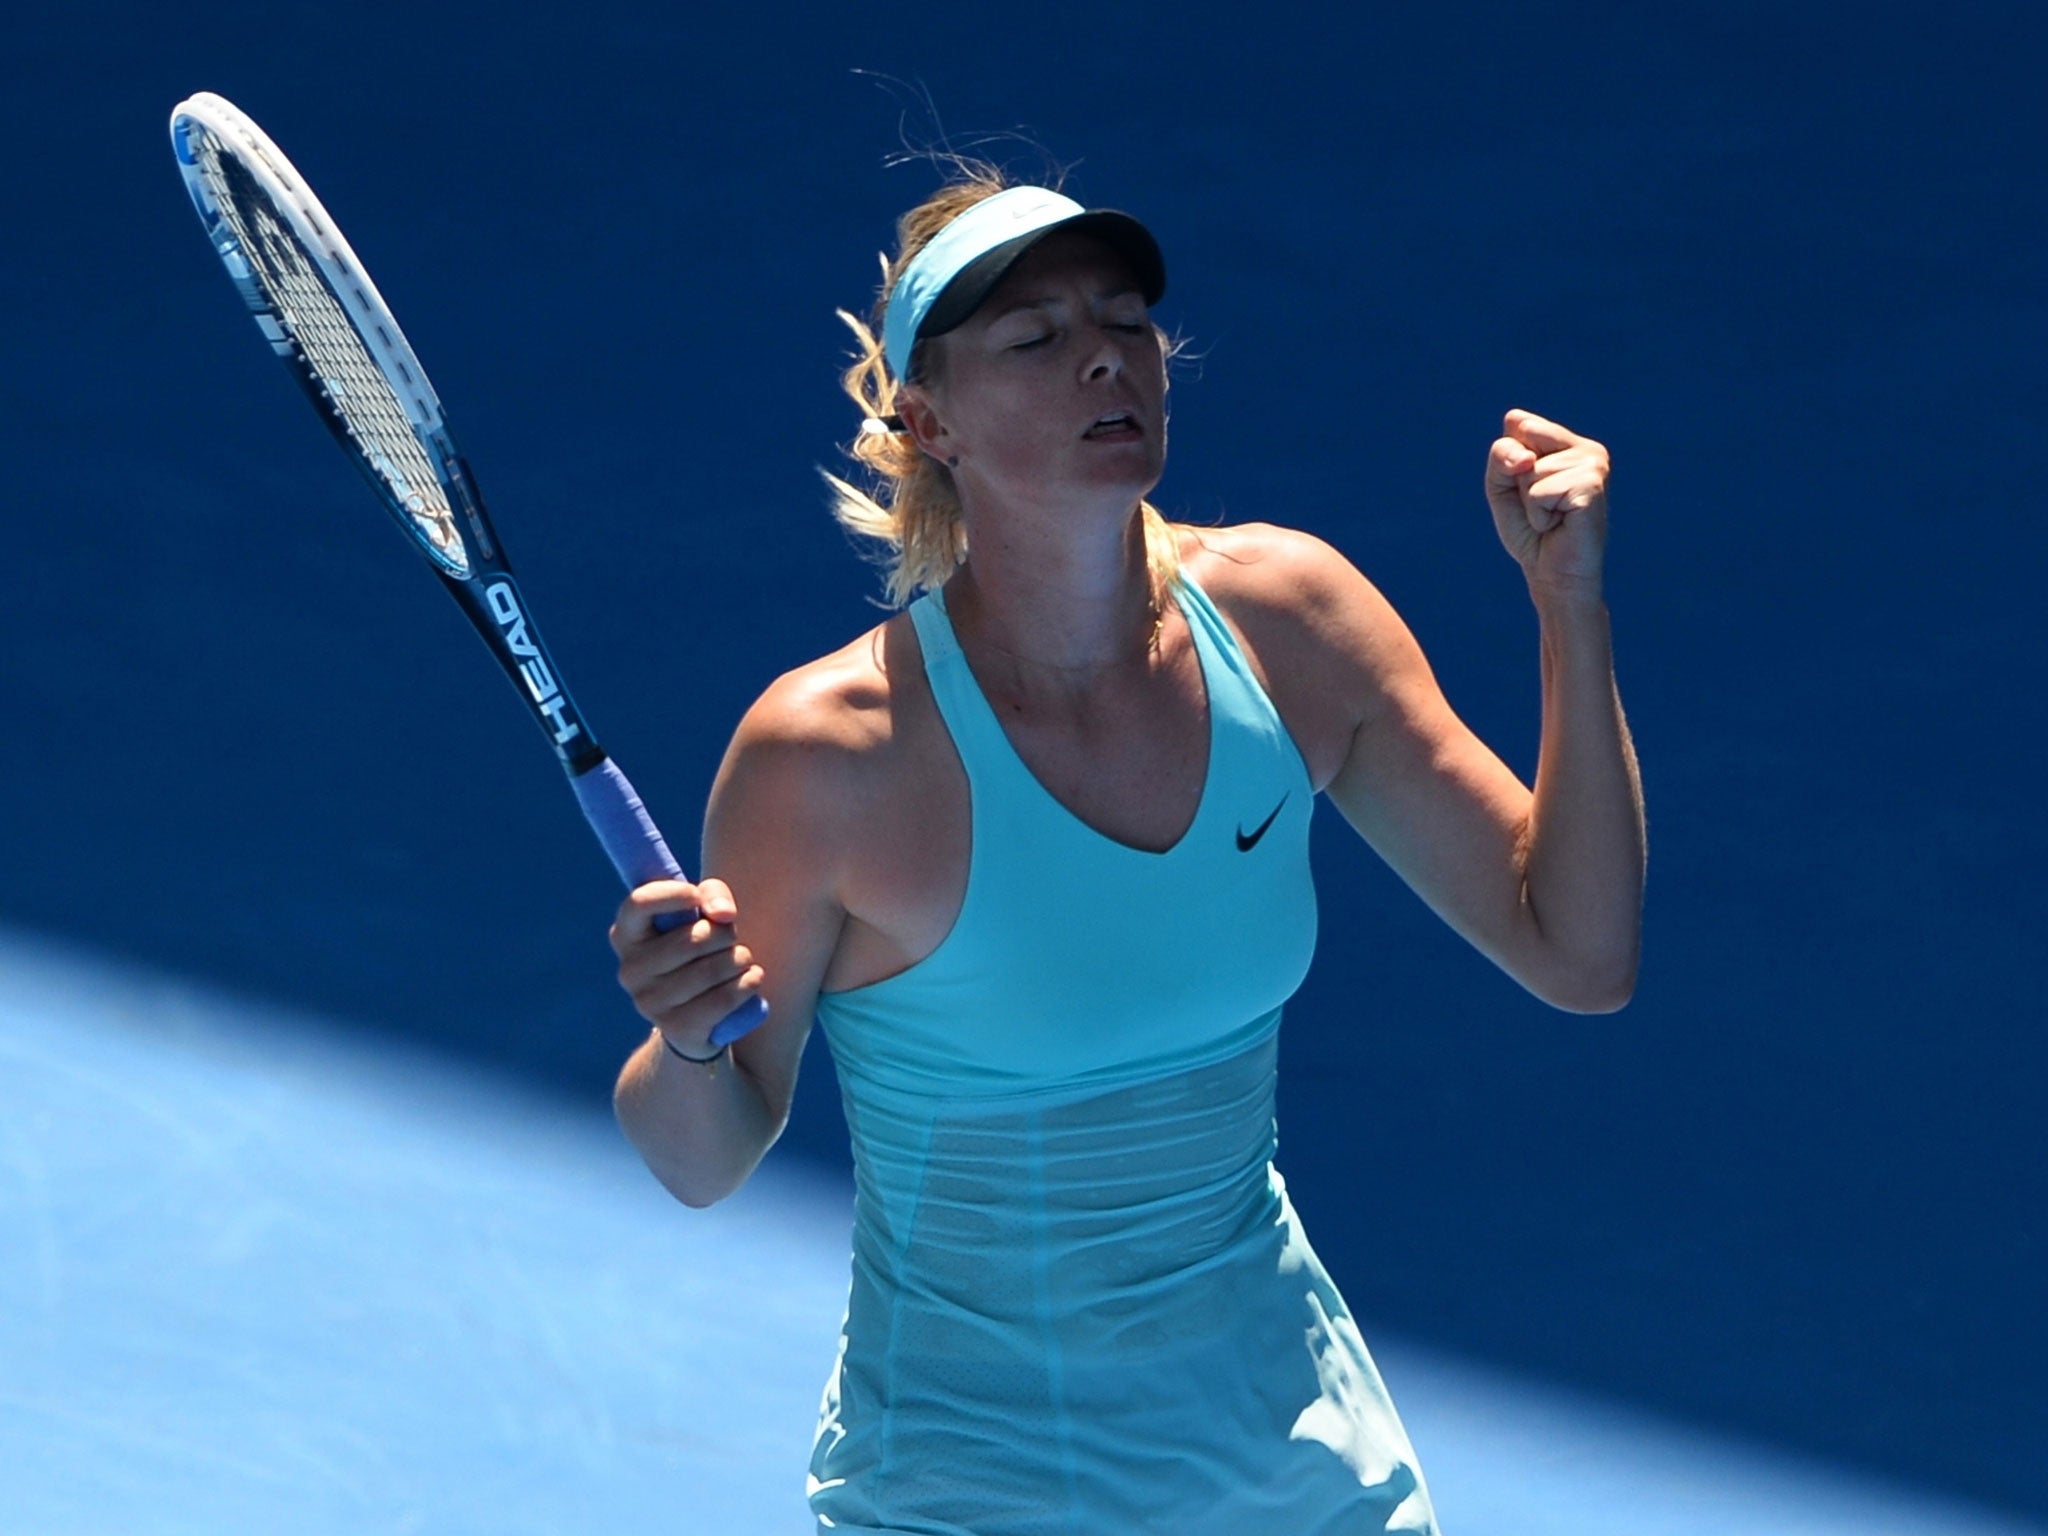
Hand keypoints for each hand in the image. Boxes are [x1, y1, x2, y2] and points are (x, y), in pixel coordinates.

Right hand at [609, 878, 763, 1058]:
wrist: (696, 1017)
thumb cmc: (698, 950)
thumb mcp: (702, 914)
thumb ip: (712, 896)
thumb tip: (723, 915)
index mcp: (626, 934)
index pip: (639, 903)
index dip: (672, 894)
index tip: (696, 897)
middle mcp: (630, 970)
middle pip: (693, 938)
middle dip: (725, 934)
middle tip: (731, 939)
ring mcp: (650, 1003)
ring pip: (712, 970)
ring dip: (741, 960)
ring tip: (742, 961)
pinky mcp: (676, 1028)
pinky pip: (723, 1000)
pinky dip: (747, 985)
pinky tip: (751, 979)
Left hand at [1484, 409, 1611, 598]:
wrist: (1554, 575)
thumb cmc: (1530, 531)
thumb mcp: (1502, 486)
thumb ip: (1502, 457)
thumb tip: (1526, 458)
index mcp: (1567, 442)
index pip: (1517, 421)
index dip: (1507, 461)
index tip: (1525, 489)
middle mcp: (1586, 448)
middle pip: (1521, 439)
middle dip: (1516, 478)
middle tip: (1539, 505)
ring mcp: (1594, 464)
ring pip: (1529, 470)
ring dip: (1530, 503)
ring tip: (1552, 518)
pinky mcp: (1592, 486)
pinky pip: (1539, 492)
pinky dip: (1539, 515)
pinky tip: (1560, 524)